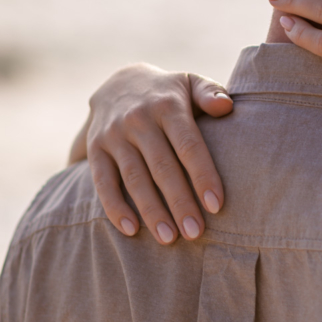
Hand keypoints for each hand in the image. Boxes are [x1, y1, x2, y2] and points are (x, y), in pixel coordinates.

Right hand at [70, 64, 232, 243]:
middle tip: (195, 232)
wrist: (119, 83)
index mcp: (168, 106)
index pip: (188, 144)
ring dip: (151, 211)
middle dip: (179, 202)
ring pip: (134, 178)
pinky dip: (115, 207)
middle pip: (162, 166)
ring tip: (169, 239)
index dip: (202, 175)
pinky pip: (103, 182)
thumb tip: (226, 107)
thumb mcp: (190, 82)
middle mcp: (139, 119)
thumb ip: (210, 93)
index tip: (216, 205)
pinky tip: (131, 230)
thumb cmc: (168, 93)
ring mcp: (114, 135)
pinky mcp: (95, 149)